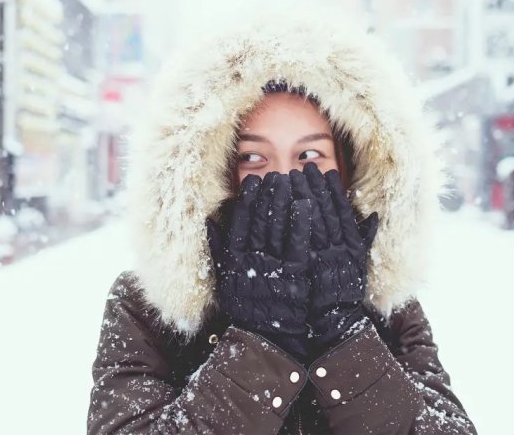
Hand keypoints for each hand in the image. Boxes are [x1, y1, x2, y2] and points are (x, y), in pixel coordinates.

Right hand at [207, 172, 313, 361]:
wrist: (266, 338)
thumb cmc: (245, 306)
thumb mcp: (224, 279)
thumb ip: (217, 250)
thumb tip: (207, 221)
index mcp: (235, 259)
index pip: (240, 222)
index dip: (247, 201)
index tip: (253, 182)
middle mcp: (253, 259)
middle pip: (261, 219)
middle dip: (268, 195)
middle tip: (274, 175)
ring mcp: (274, 266)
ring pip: (278, 227)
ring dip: (283, 201)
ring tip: (289, 179)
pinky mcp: (295, 274)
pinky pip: (298, 244)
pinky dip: (301, 223)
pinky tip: (305, 204)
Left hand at [290, 162, 378, 356]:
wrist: (329, 326)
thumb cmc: (343, 294)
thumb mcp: (358, 267)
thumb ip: (364, 239)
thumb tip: (375, 215)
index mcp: (348, 248)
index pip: (339, 212)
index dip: (332, 191)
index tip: (326, 173)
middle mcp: (333, 251)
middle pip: (319, 212)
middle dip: (310, 188)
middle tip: (301, 168)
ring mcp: (312, 260)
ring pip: (301, 223)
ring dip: (293, 199)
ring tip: (284, 177)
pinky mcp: (294, 270)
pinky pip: (286, 241)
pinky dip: (280, 223)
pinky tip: (272, 206)